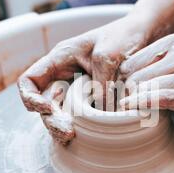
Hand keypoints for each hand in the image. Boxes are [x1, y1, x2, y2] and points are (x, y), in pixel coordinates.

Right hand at [18, 14, 151, 143]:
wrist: (143, 35)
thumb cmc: (123, 36)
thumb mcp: (109, 55)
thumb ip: (100, 82)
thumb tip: (99, 114)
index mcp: (60, 59)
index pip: (30, 80)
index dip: (30, 97)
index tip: (47, 108)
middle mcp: (63, 75)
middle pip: (43, 103)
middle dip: (51, 119)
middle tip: (68, 131)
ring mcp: (76, 89)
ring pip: (58, 114)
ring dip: (61, 127)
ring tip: (72, 136)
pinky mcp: (91, 100)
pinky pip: (77, 117)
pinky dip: (77, 128)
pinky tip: (82, 137)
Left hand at [119, 34, 173, 127]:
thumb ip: (150, 66)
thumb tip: (115, 79)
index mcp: (172, 42)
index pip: (130, 63)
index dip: (121, 81)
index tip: (117, 93)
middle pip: (136, 77)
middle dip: (126, 94)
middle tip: (121, 105)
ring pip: (147, 88)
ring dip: (134, 102)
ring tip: (129, 110)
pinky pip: (164, 98)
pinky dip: (145, 104)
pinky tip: (133, 108)